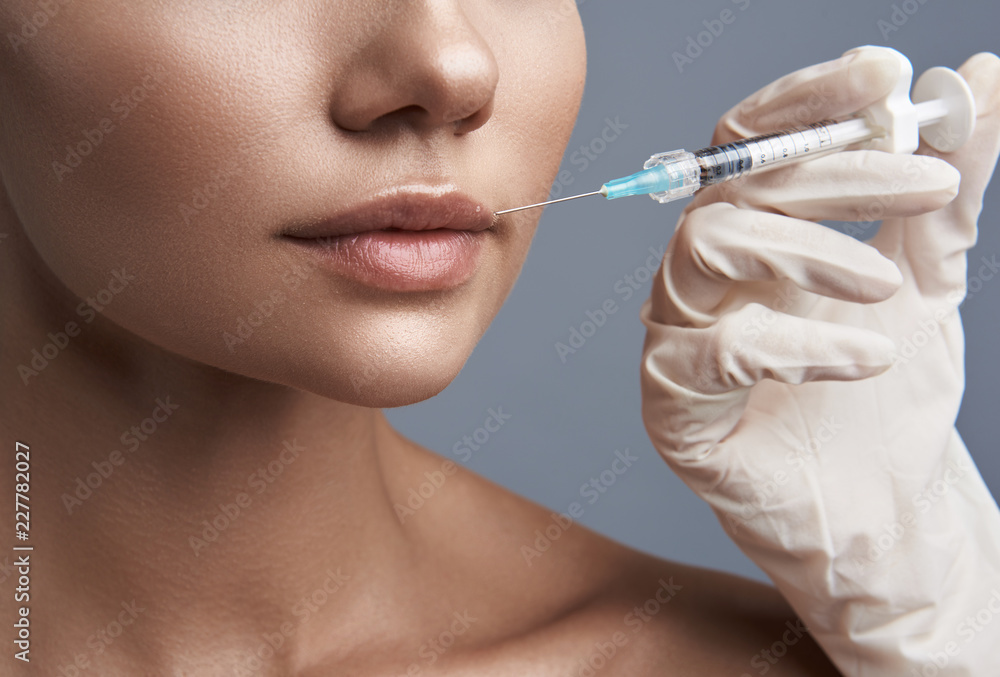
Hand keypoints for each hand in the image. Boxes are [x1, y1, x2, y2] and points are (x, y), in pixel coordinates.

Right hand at [640, 47, 999, 674]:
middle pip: (735, 189)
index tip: (884, 76)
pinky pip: (708, 354)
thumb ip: (947, 192)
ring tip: (888, 286)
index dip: (806, 104)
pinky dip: (792, 344)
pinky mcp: (673, 408)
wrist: (884, 509)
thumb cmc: (890, 396)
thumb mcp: (934, 279)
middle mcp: (704, 280)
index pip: (751, 147)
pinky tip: (866, 359)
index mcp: (753, 238)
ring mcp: (678, 339)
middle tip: (930, 180)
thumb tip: (981, 79)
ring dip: (804, 249)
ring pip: (701, 250)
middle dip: (834, 174)